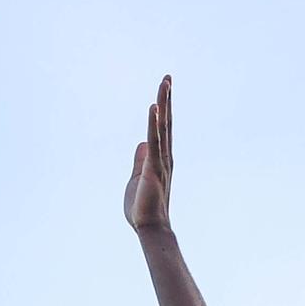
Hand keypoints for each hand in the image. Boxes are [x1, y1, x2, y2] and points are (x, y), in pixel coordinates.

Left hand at [123, 76, 175, 233]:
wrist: (149, 228)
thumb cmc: (143, 208)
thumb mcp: (137, 178)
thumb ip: (140, 160)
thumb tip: (141, 142)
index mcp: (161, 159)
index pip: (163, 129)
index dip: (164, 109)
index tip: (164, 89)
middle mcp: (165, 157)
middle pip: (166, 122)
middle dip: (167, 99)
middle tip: (167, 77)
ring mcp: (161, 161)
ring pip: (163, 127)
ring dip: (163, 104)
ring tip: (165, 83)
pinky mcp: (153, 168)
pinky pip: (155, 141)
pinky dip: (154, 123)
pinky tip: (154, 108)